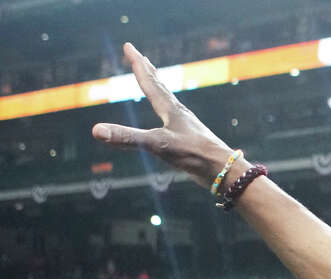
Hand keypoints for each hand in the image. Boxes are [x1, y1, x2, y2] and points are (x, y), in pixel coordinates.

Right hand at [91, 43, 233, 187]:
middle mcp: (179, 114)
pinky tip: (170, 118)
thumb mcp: (157, 145)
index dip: (137, 64)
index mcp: (171, 110)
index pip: (150, 82)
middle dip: (147, 70)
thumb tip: (96, 131)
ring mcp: (186, 126)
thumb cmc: (195, 155)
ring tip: (154, 82)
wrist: (225, 171)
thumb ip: (127, 138)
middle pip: (160, 87)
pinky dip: (166, 111)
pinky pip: (174, 119)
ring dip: (158, 88)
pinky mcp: (191, 140)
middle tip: (139, 55)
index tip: (129, 46)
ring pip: (168, 101)